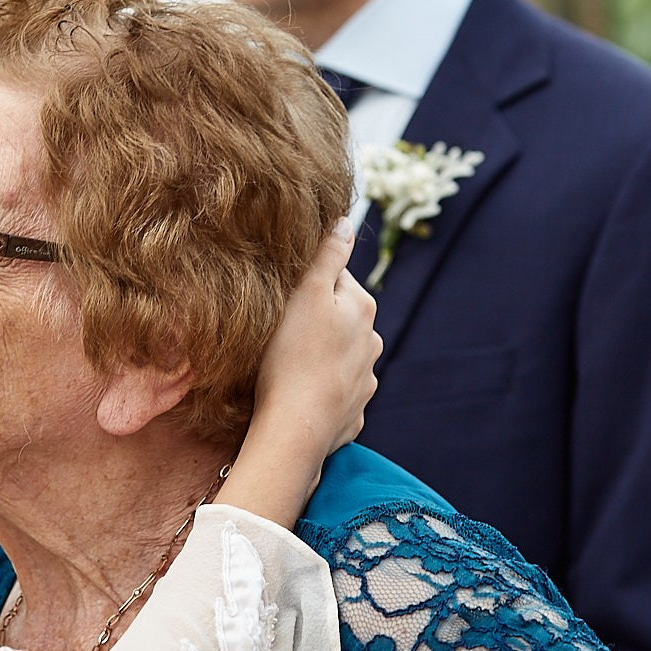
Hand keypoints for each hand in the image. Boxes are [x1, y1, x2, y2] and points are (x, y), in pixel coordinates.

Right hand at [220, 220, 378, 527]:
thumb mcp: (304, 293)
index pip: (335, 280)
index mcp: (362, 307)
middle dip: (315, 321)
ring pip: (338, 357)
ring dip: (317, 356)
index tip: (283, 297)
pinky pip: (334, 394)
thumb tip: (346, 222)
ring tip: (284, 366)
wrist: (295, 428)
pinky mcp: (353, 413)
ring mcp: (365, 381)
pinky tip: (296, 395)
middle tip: (279, 331)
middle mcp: (372, 342)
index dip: (306, 285)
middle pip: (339, 319)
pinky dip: (319, 392)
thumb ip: (328, 255)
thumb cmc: (291, 356)